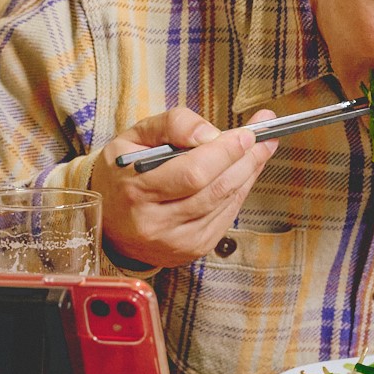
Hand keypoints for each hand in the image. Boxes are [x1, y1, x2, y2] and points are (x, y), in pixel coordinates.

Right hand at [89, 107, 277, 268]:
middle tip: (264, 137)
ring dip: (248, 174)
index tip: (246, 133)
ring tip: (260, 149)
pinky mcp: (192, 249)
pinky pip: (226, 216)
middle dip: (245, 159)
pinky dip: (239, 192)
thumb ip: (172, 125)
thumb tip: (210, 133)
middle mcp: (156, 222)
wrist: (109, 221)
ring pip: (225, 202)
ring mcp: (176, 241)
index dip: (225, 152)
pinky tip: (244, 173)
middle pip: (215, 189)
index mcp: (136, 190)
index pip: (193, 173)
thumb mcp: (134, 138)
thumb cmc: (124, 173)